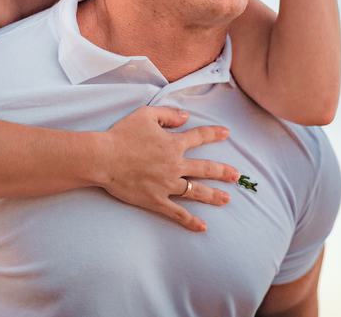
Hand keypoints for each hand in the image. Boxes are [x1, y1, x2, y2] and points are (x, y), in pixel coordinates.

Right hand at [96, 106, 238, 231]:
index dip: (214, 134)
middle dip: (223, 171)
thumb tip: (185, 117)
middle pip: (205, 169)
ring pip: (196, 192)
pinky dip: (190, 220)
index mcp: (173, 144)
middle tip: (236, 175)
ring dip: (213, 196)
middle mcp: (175, 165)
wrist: (104, 158)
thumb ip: (168, 115)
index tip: (226, 134)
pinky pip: (177, 212)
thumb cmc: (122, 135)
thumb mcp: (145, 115)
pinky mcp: (156, 200)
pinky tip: (202, 226)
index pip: (199, 137)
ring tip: (226, 199)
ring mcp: (167, 185)